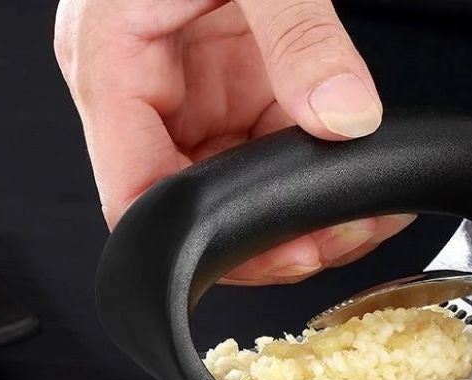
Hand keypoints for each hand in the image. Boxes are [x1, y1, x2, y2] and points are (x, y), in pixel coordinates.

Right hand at [54, 0, 414, 284]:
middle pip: (198, 208)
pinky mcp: (235, 97)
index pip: (136, 196)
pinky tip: (356, 183)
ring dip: (301, 218)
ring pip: (242, 194)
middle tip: (337, 239)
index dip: (201, 241)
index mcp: (112, 65)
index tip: (279, 252)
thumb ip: (298, 34)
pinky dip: (316, 179)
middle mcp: (148, 97)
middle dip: (270, 239)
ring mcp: (194, 102)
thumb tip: (344, 116)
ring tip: (359, 217)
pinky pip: (273, 158)